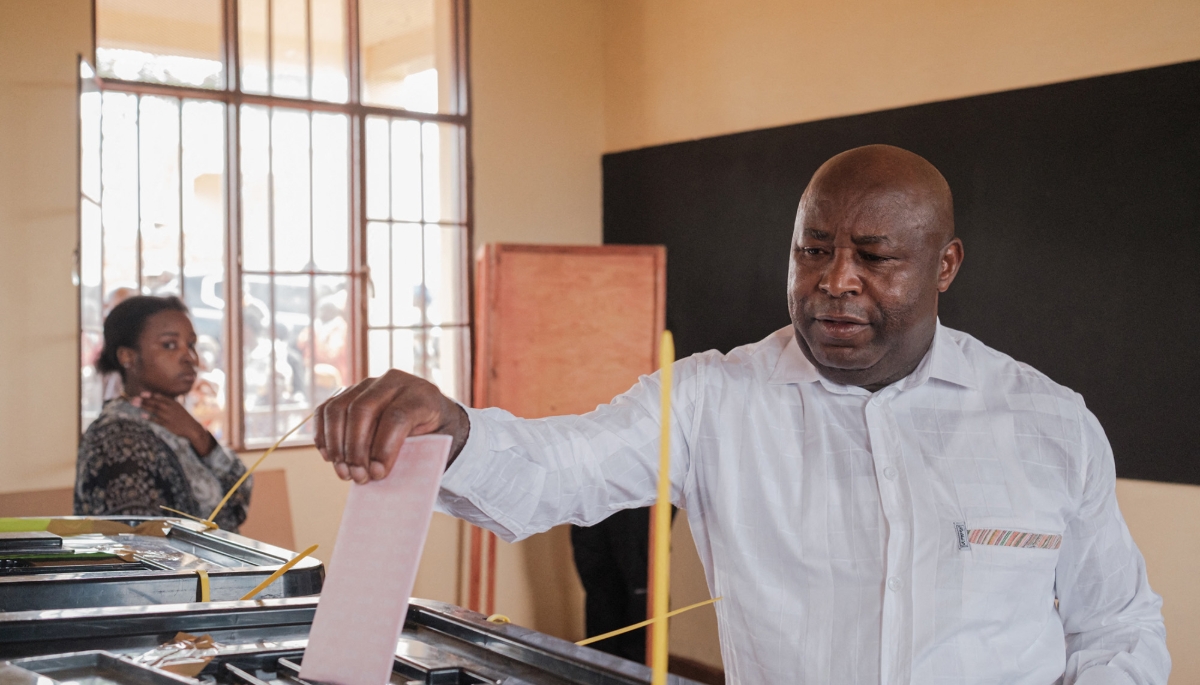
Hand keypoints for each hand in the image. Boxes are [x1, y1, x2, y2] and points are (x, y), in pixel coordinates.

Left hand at [132, 392, 215, 455]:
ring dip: (144, 406)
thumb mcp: (178, 407)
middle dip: (144, 400)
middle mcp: (171, 408)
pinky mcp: (168, 424)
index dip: (151, 395)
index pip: (160, 397)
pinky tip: (142, 415)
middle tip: (134, 398)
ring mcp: (169, 416)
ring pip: (155, 410)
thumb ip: (169, 402)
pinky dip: (149, 417)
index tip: (142, 394)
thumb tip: (157, 397)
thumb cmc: (184, 418)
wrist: (192, 428)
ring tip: (135, 404)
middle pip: (155, 403)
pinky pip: (157, 420)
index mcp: (174, 403)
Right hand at [315, 369, 469, 483]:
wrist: (428, 415)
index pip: (396, 416)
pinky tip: (330, 457)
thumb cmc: (430, 435)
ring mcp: (368, 384)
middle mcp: (393, 382)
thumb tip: (377, 474)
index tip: (378, 474)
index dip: (384, 448)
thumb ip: (411, 454)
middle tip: (358, 476)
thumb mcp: (432, 443)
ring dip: (336, 444)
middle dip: (356, 449)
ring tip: (344, 472)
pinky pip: (326, 410)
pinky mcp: (349, 392)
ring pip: (339, 408)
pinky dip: (323, 435)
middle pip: (362, 410)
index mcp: (421, 394)